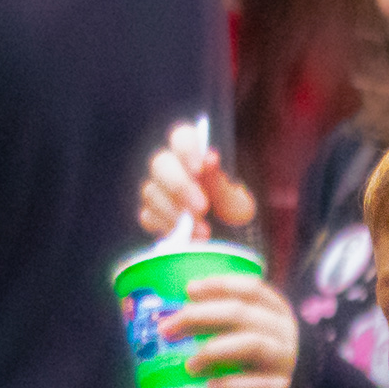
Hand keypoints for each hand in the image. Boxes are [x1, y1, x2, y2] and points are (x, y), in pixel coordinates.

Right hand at [137, 136, 256, 240]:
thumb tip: (209, 157)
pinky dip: (166, 228)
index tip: (199, 169)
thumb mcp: (240, 202)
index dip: (186, 149)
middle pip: (160, 163)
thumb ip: (223, 182)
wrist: (237, 249)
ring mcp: (159, 192)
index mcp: (197, 157)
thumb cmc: (240, 218)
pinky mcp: (152, 216)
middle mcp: (173, 169)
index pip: (182, 137)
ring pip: (152, 192)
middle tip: (202, 207)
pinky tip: (186, 239)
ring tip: (203, 232)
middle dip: (179, 185)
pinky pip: (148, 217)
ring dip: (175, 212)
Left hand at [163, 272, 300, 387]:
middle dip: (197, 317)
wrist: (289, 382)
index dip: (217, 285)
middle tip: (167, 329)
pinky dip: (231, 385)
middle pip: (240, 313)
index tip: (188, 291)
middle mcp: (283, 330)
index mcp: (276, 308)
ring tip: (189, 365)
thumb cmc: (258, 348)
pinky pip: (258, 385)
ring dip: (213, 351)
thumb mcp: (250, 325)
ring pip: (251, 345)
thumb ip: (224, 313)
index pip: (250, 288)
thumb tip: (176, 308)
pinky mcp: (282, 387)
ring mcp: (285, 359)